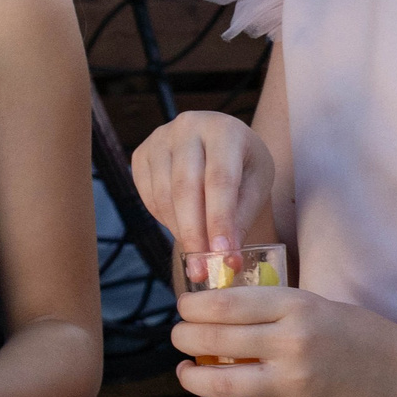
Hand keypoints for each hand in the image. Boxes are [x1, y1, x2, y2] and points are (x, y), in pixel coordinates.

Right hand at [132, 110, 276, 258]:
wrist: (219, 144)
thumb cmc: (243, 165)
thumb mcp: (256, 186)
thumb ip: (240, 217)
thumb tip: (223, 257)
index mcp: (224, 129)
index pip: (220, 180)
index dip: (220, 220)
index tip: (223, 255)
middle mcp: (187, 126)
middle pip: (185, 188)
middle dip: (195, 233)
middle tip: (203, 269)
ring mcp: (159, 139)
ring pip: (163, 195)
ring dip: (180, 231)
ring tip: (198, 252)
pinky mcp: (141, 154)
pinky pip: (148, 196)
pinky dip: (165, 219)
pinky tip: (183, 225)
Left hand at [174, 285, 396, 396]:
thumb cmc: (356, 334)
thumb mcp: (313, 304)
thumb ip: (266, 307)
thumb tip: (208, 309)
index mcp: (296, 308)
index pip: (222, 304)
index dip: (190, 307)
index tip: (185, 308)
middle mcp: (292, 344)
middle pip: (211, 341)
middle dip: (182, 338)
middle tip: (179, 337)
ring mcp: (294, 385)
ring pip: (217, 384)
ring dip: (189, 378)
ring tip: (186, 371)